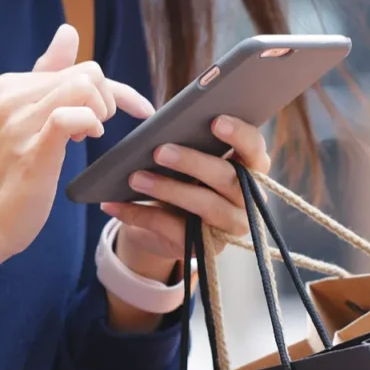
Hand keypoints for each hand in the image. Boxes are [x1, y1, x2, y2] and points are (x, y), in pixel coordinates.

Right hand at [0, 25, 154, 299]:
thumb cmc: (9, 174)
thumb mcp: (26, 118)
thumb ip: (48, 77)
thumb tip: (68, 32)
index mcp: (10, 84)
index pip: (76, 65)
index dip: (112, 88)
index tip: (135, 109)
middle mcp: (11, 94)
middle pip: (86, 72)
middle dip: (107, 100)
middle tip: (95, 132)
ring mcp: (19, 120)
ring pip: (84, 85)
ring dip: (100, 112)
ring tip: (88, 137)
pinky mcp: (32, 147)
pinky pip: (71, 115)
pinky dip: (90, 123)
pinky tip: (86, 140)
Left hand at [100, 115, 272, 278]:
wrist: (168, 224)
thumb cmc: (183, 177)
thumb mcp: (188, 157)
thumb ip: (187, 141)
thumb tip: (160, 126)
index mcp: (250, 167)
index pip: (254, 148)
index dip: (240, 135)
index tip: (215, 121)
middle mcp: (248, 199)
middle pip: (229, 179)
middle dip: (194, 162)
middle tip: (160, 151)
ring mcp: (230, 227)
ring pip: (206, 207)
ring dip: (168, 190)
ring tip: (135, 177)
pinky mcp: (206, 247)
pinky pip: (175, 230)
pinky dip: (142, 216)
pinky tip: (115, 204)